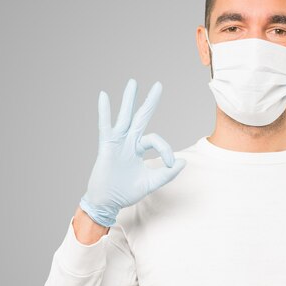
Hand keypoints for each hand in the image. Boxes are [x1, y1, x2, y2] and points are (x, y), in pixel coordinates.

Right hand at [79, 78, 186, 226]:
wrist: (108, 202)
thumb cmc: (127, 192)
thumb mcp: (152, 182)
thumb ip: (167, 174)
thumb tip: (182, 162)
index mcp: (139, 149)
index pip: (157, 140)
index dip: (166, 150)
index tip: (169, 164)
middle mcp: (129, 142)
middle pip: (141, 117)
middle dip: (150, 101)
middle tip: (158, 85)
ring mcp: (118, 142)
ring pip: (125, 117)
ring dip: (129, 99)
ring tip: (133, 83)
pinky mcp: (107, 146)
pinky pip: (105, 126)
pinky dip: (104, 111)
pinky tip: (103, 96)